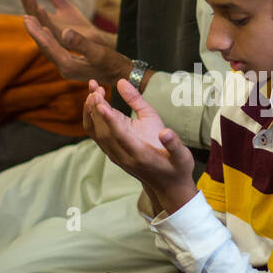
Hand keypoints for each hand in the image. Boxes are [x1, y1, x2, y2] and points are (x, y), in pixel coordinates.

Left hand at [17, 0, 126, 84]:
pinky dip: (49, 40)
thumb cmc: (112, 63)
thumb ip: (81, 43)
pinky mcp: (71, 66)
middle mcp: (64, 69)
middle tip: (25, 17)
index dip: (37, 31)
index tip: (26, 17)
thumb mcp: (98, 52)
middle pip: (45, 48)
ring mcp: (67, 68)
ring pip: (49, 50)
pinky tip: (47, 32)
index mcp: (68, 65)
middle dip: (35, 32)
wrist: (122, 76)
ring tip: (31, 21)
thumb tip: (65, 31)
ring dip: (40, 35)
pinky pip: (55, 51)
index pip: (48, 46)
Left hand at [85, 79, 196, 211]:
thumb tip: (164, 128)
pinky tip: (96, 102)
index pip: (119, 134)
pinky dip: (93, 116)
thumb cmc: (176, 166)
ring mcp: (115, 156)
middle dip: (96, 106)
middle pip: (102, 131)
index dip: (108, 117)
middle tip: (95, 84)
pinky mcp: (112, 153)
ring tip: (94, 88)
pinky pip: (96, 134)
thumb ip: (171, 138)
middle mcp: (123, 157)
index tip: (99, 100)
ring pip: (95, 132)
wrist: (168, 188)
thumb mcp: (181, 153)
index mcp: (140, 155)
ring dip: (91, 110)